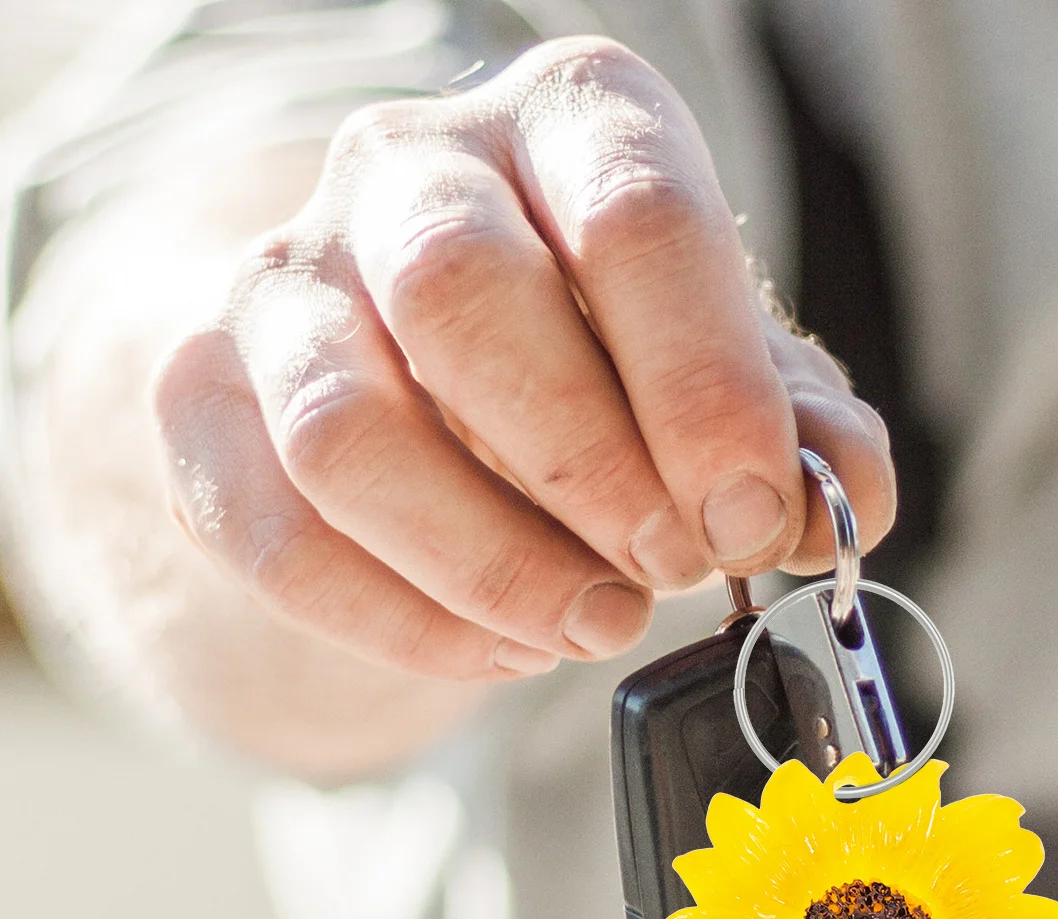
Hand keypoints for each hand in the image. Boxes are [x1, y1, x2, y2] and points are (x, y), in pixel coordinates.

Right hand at [151, 38, 895, 682]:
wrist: (434, 385)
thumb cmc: (609, 369)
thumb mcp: (725, 381)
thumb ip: (800, 431)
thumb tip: (849, 496)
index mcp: (571, 126)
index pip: (635, 215)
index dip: (703, 389)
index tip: (748, 517)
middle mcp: (412, 171)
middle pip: (466, 295)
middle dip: (588, 470)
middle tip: (668, 569)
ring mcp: (288, 283)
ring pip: (348, 432)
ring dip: (493, 567)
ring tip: (595, 625)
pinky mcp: (206, 403)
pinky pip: (278, 536)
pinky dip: (408, 626)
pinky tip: (506, 649)